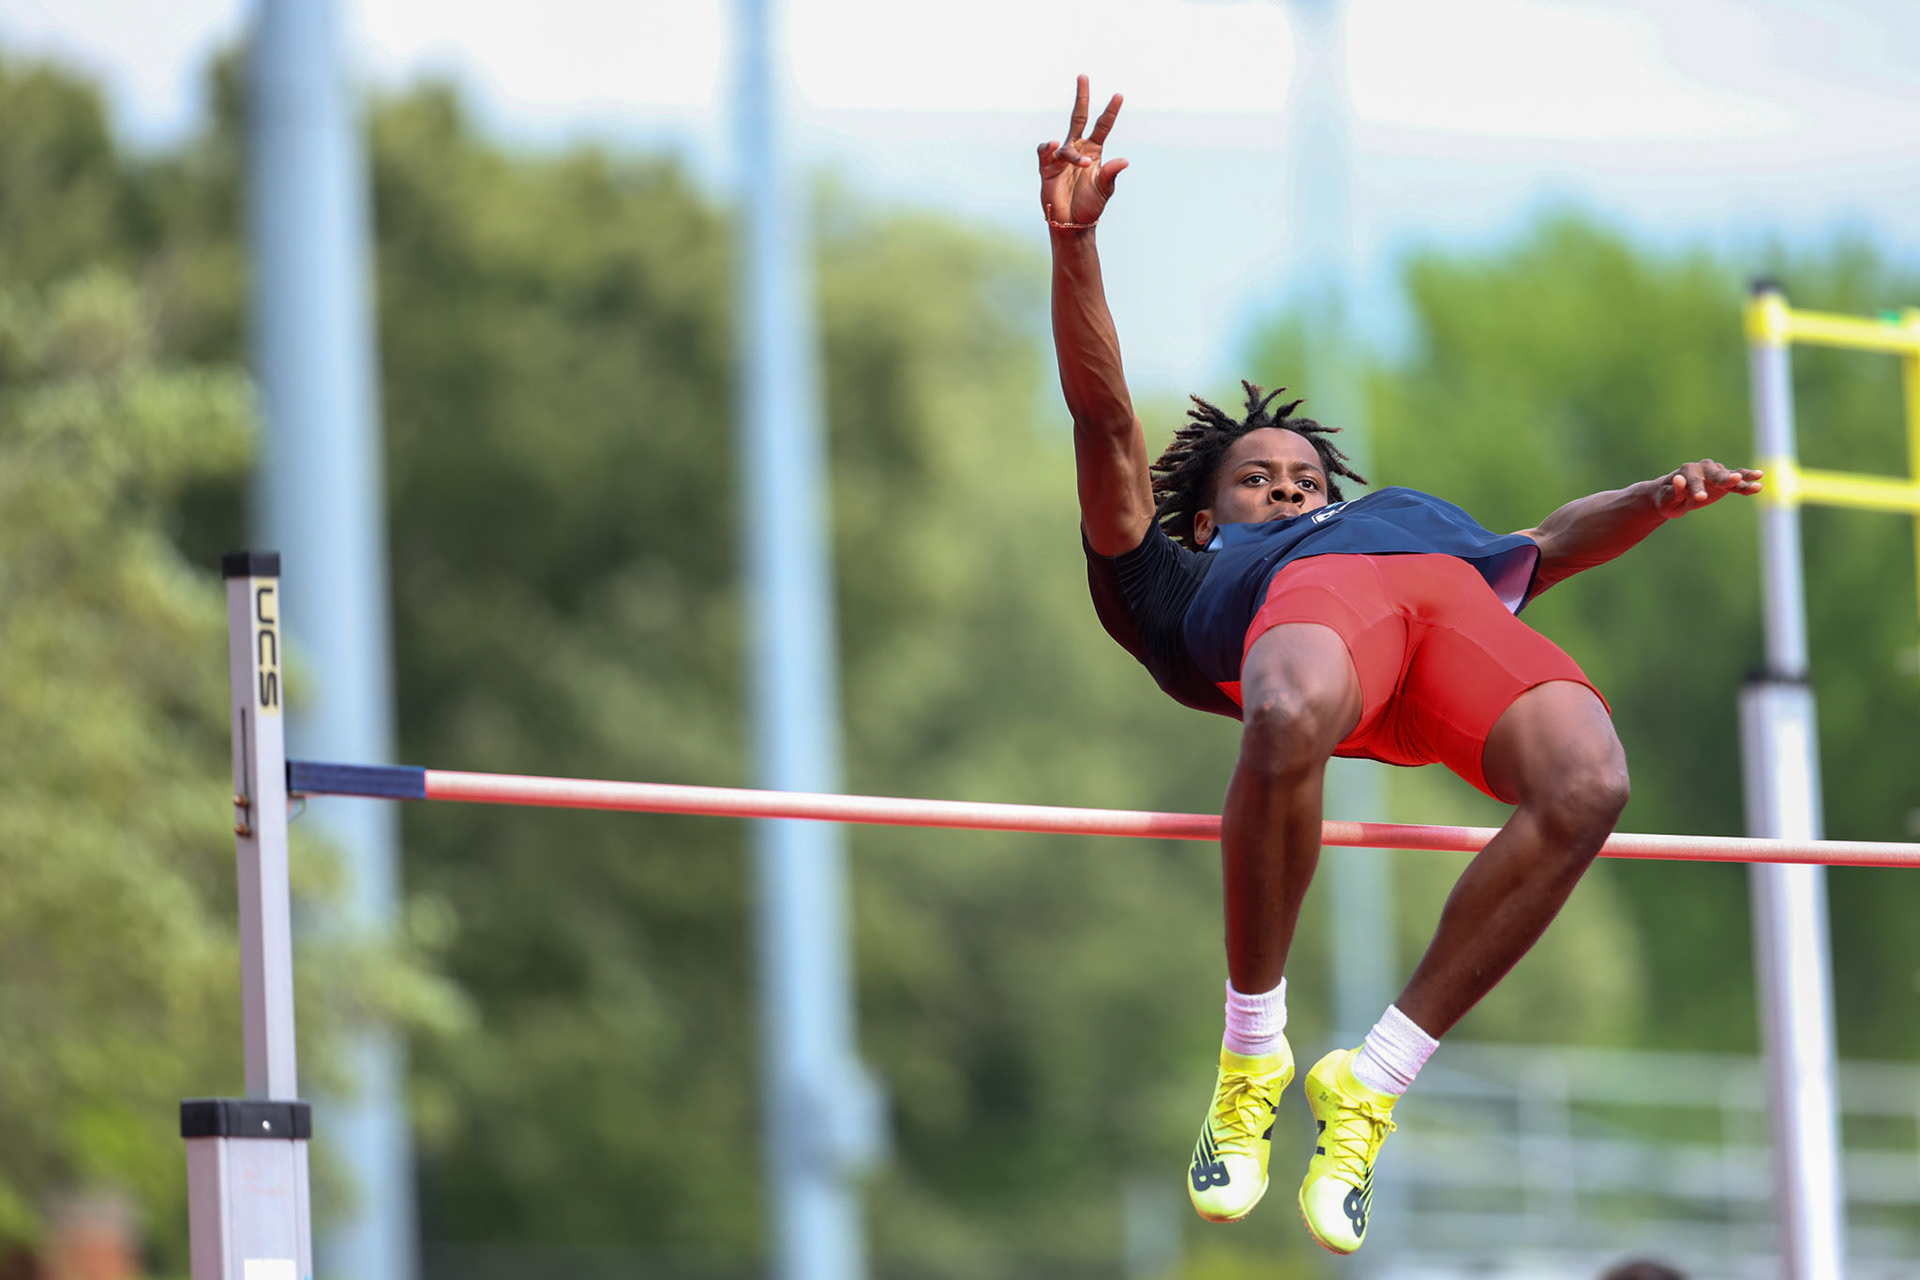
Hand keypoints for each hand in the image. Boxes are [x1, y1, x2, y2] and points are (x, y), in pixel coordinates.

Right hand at [1037, 75, 1127, 226]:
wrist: (1071, 223)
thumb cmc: (1090, 206)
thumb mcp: (1104, 190)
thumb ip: (1110, 174)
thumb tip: (1124, 161)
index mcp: (1094, 151)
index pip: (1103, 125)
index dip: (1111, 111)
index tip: (1119, 95)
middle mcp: (1078, 149)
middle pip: (1078, 117)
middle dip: (1082, 97)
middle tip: (1083, 76)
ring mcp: (1061, 157)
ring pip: (1066, 144)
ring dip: (1073, 155)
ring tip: (1083, 166)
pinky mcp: (1047, 167)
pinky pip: (1045, 152)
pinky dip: (1048, 148)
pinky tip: (1052, 146)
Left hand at [1655, 459, 1762, 516]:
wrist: (1672, 495)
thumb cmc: (1668, 499)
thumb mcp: (1667, 500)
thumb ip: (1674, 491)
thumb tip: (1678, 479)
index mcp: (1686, 472)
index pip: (1693, 482)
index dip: (1697, 490)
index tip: (1701, 498)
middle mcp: (1702, 468)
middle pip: (1715, 474)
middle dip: (1724, 478)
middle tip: (1734, 481)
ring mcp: (1715, 473)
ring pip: (1730, 476)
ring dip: (1742, 480)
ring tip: (1757, 480)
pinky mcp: (1725, 480)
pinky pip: (1738, 480)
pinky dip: (1748, 481)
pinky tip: (1759, 483)